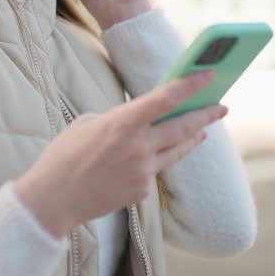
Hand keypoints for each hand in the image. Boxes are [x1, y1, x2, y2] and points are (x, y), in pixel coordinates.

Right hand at [14, 70, 226, 237]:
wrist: (53, 199)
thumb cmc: (63, 156)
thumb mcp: (86, 124)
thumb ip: (117, 119)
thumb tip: (139, 119)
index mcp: (121, 124)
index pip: (165, 99)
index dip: (190, 85)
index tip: (209, 75)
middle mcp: (137, 147)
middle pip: (183, 127)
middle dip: (206, 114)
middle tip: (221, 106)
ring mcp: (142, 172)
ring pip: (177, 151)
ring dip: (193, 138)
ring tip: (204, 131)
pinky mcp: (142, 191)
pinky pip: (155, 171)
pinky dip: (154, 162)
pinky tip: (146, 161)